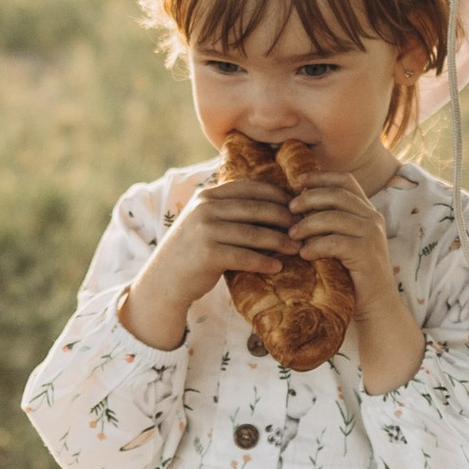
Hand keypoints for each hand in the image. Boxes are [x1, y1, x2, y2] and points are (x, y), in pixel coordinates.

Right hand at [117, 166, 290, 349]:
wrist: (165, 279)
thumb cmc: (193, 251)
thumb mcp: (206, 222)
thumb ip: (230, 210)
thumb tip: (273, 206)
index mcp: (208, 196)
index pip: (249, 188)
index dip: (276, 195)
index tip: (296, 205)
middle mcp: (205, 209)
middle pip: (255, 209)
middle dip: (284, 217)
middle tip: (303, 227)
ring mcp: (205, 230)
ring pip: (253, 233)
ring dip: (279, 241)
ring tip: (297, 248)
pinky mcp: (208, 254)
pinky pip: (244, 257)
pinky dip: (263, 262)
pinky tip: (278, 266)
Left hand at [283, 167, 398, 311]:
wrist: (377, 305)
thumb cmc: (353, 274)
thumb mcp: (343, 242)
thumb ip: (329, 223)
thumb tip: (297, 206)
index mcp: (367, 211)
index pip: (346, 181)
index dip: (321, 177)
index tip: (298, 181)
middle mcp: (373, 218)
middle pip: (338, 194)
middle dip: (310, 198)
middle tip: (290, 209)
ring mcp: (372, 234)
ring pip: (335, 217)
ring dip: (308, 224)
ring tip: (292, 235)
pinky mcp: (367, 253)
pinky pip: (336, 242)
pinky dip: (316, 246)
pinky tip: (304, 254)